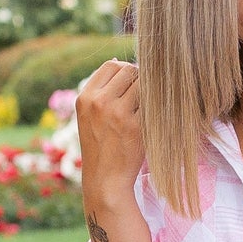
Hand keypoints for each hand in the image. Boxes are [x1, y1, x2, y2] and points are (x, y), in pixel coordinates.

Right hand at [75, 60, 143, 211]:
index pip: (111, 65)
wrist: (105, 180)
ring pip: (144, 85)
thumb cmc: (100, 147)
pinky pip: (153, 105)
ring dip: (150, 93)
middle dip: (140, 79)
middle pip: (130, 70)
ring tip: (146, 108)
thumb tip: (118, 61)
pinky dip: (157, 108)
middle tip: (143, 97)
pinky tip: (154, 119)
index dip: (125, 69)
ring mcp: (118, 113)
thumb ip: (101, 91)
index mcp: (85, 98)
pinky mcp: (136, 127)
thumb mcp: (89, 116)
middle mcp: (100, 102)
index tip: (132, 83)